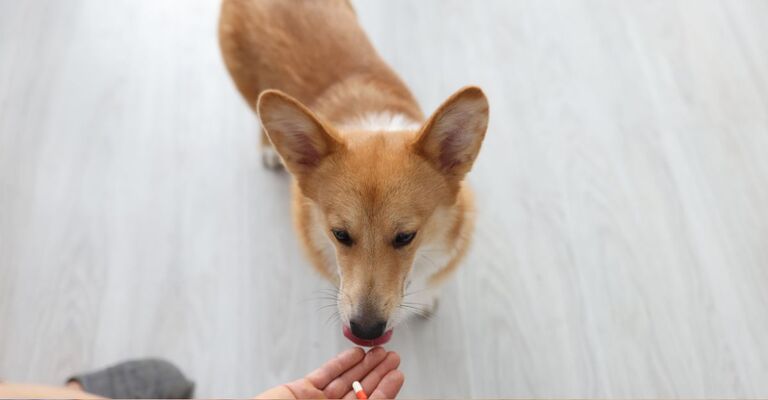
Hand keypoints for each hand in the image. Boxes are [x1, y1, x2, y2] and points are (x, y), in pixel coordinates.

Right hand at [254, 347, 403, 398]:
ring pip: (346, 380)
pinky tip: (355, 354)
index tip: (398, 375)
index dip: (385, 391)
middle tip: (393, 358)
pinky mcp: (300, 391)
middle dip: (378, 374)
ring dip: (364, 365)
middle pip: (361, 392)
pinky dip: (341, 363)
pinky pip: (325, 374)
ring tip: (380, 352)